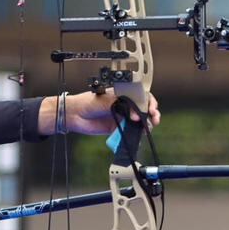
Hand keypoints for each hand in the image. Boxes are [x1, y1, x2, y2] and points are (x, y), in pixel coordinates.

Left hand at [44, 90, 160, 135]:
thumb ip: (122, 105)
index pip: (141, 95)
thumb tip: (136, 114)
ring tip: (148, 127)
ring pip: (139, 120)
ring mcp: (121, 116)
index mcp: (122, 94)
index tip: (151, 108)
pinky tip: (140, 135)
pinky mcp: (117, 128)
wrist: (74, 115)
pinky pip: (130, 131)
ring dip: (146, 124)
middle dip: (152, 112)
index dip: (149, 101)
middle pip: (143, 108)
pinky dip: (137, 133)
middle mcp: (124, 105)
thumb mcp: (106, 100)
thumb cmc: (86, 102)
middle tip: (154, 118)